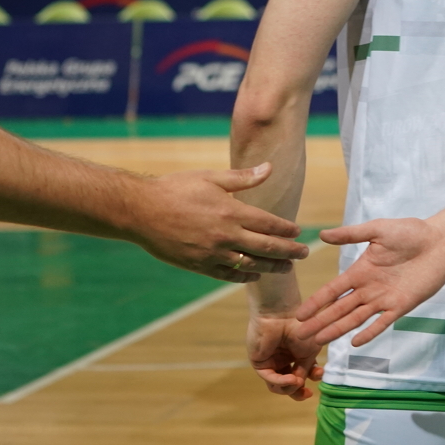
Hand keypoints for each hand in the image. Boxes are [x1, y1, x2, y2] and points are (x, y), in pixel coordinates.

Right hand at [132, 163, 307, 282]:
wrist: (140, 211)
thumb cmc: (176, 189)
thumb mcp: (211, 177)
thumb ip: (243, 177)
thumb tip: (270, 168)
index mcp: (230, 211)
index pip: (269, 224)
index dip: (287, 230)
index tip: (299, 232)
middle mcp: (225, 235)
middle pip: (266, 248)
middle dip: (288, 252)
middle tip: (303, 255)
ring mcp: (212, 253)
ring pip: (250, 265)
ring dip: (271, 267)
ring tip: (285, 268)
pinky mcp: (198, 266)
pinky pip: (228, 275)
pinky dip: (244, 276)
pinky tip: (254, 274)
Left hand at [248, 312, 323, 400]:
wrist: (282, 314)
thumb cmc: (300, 327)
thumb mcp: (310, 351)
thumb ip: (305, 369)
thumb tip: (300, 382)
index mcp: (294, 355)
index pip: (300, 375)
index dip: (310, 379)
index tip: (319, 376)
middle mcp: (281, 360)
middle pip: (287, 385)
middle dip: (297, 392)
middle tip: (307, 394)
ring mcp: (270, 362)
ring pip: (277, 386)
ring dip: (289, 388)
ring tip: (298, 381)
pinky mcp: (259, 363)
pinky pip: (270, 378)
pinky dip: (281, 382)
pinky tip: (292, 380)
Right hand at [294, 217, 444, 346]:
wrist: (440, 240)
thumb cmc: (410, 231)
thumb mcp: (378, 229)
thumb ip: (351, 234)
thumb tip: (322, 234)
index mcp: (360, 270)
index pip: (332, 290)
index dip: (316, 303)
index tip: (299, 315)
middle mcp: (369, 288)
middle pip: (339, 309)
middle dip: (320, 322)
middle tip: (301, 337)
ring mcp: (384, 298)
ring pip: (355, 318)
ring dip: (338, 329)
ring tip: (320, 342)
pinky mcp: (402, 305)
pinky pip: (382, 322)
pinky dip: (369, 332)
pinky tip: (355, 342)